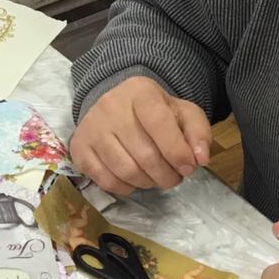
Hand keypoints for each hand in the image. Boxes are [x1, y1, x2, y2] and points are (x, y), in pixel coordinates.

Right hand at [70, 75, 209, 192]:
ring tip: (156, 177)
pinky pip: (106, 181)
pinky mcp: (79, 148)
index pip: (159, 122)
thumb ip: (198, 133)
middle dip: (166, 174)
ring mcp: (91, 128)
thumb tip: (200, 159)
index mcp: (140, 91)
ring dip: (148, 183)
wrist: (116, 107)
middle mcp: (110, 106)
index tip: (189, 167)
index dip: (177, 151)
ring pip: (125, 170)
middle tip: (174, 177)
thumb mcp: (183, 113)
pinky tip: (135, 179)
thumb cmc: (155, 113)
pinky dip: (126, 187)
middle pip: (144, 154)